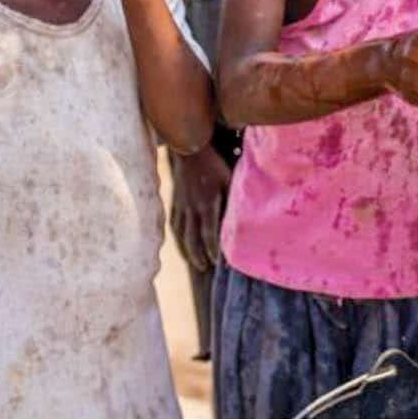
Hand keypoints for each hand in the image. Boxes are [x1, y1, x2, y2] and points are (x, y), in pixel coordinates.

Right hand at [169, 146, 231, 272]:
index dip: (212, 249)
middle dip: (198, 255)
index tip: (218, 263)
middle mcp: (191, 208)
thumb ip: (234, 198)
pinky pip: (174, 223)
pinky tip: (182, 243)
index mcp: (206, 204)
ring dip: (186, 250)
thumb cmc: (213, 165)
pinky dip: (177, 237)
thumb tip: (244, 217)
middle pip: (192, 238)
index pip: (208, 232)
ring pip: (181, 233)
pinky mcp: (174, 201)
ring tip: (194, 262)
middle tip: (204, 268)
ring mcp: (180, 205)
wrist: (188, 150)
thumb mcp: (228, 179)